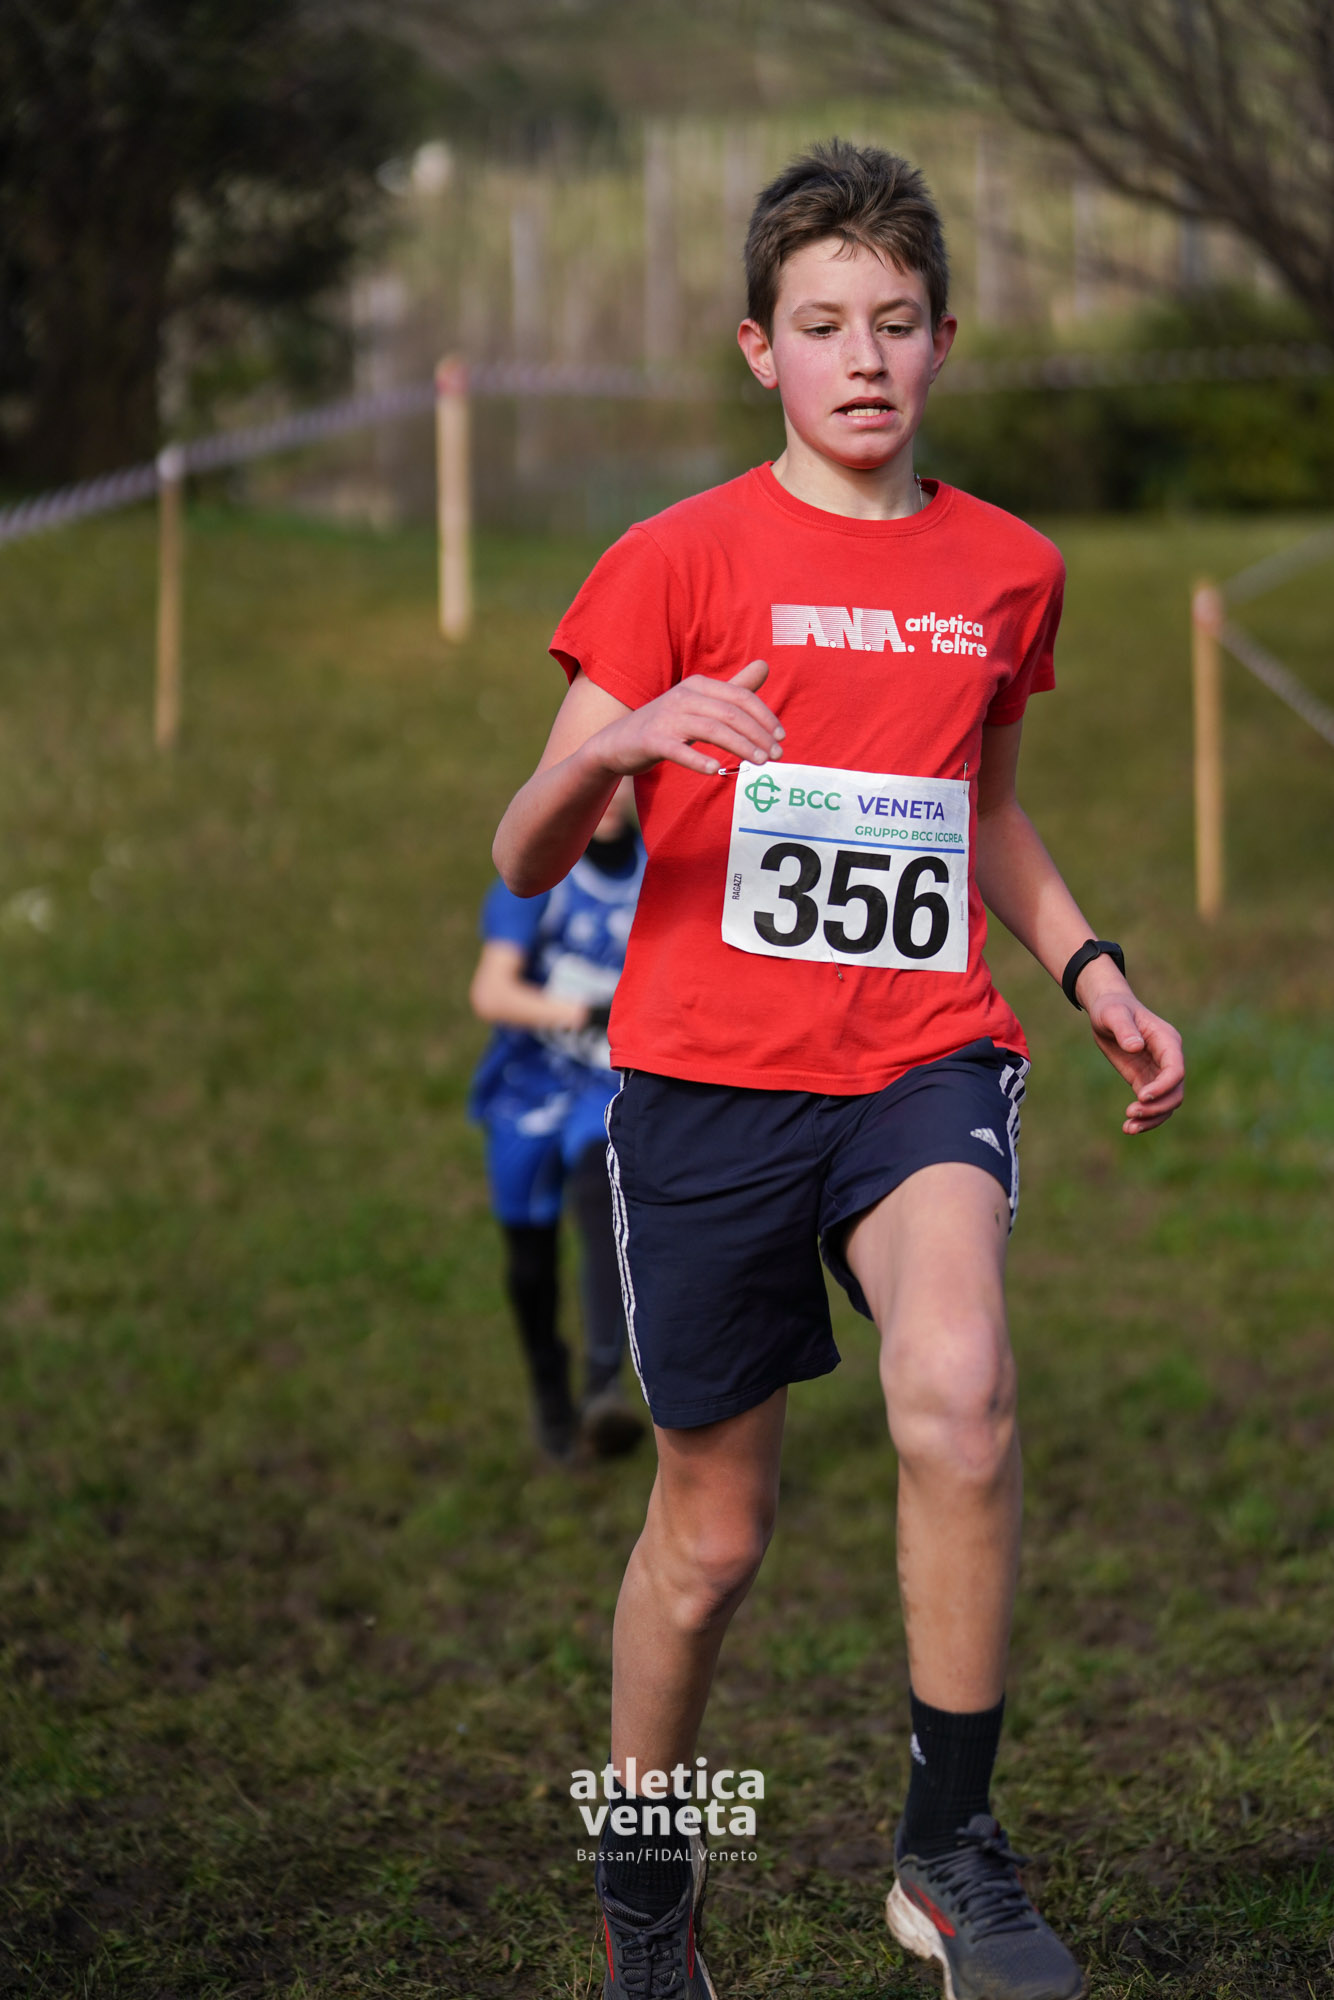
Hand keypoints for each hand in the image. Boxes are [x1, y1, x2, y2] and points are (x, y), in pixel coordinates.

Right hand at [587, 659, 783, 778]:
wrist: (617, 742)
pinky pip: (679, 750)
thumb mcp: (700, 703)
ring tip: (759, 763)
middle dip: (758, 734)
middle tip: (778, 755)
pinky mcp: (652, 740)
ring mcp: (667, 718)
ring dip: (740, 747)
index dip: (764, 716)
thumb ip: (733, 688)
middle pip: (730, 713)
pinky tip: (715, 771)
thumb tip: (765, 665)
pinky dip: (697, 760)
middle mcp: (684, 697)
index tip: (781, 737)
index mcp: (698, 686)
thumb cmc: (666, 724)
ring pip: (712, 730)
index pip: (740, 697)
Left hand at [1078, 964, 1184, 1134]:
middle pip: (1175, 1091)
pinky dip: (1145, 1117)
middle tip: (1131, 1112)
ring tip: (1128, 1127)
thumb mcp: (1113, 1014)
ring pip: (1167, 1103)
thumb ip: (1124, 1029)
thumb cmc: (1113, 1008)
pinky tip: (1128, 1126)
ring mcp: (1159, 1072)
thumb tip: (1135, 1047)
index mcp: (1167, 1041)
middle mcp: (1169, 1059)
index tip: (1141, 1096)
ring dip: (1152, 1118)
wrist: (1108, 1011)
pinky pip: (1153, 1104)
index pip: (1176, 1069)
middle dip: (1157, 1107)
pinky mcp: (1145, 1081)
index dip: (1163, 1086)